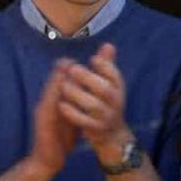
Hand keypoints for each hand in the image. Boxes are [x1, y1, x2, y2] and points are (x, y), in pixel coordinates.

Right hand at [30, 59, 78, 176]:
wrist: (48, 161)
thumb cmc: (61, 140)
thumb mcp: (74, 118)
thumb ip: (79, 105)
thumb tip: (90, 93)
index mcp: (55, 102)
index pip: (61, 82)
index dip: (69, 70)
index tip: (77, 62)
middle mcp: (47, 103)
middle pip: (54, 82)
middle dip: (63, 69)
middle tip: (72, 56)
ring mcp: (43, 111)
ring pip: (50, 90)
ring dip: (57, 77)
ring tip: (65, 65)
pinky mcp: (42, 121)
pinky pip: (47, 104)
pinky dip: (52, 93)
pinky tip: (59, 86)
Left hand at [58, 43, 131, 159]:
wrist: (112, 136)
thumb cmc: (107, 104)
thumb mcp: (109, 85)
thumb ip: (107, 66)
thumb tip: (108, 45)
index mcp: (118, 89)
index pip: (115, 75)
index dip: (105, 66)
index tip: (92, 59)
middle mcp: (115, 103)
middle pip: (105, 90)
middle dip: (88, 78)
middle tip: (72, 69)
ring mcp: (106, 117)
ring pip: (93, 106)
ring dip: (77, 94)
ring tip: (63, 85)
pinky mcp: (96, 130)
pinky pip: (84, 122)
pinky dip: (72, 113)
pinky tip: (62, 104)